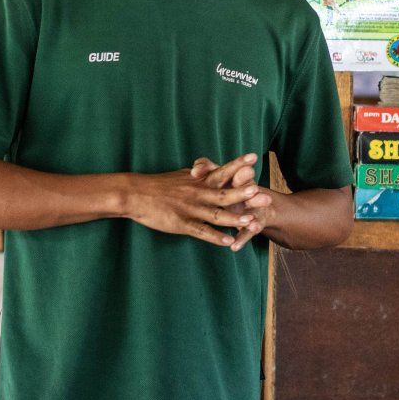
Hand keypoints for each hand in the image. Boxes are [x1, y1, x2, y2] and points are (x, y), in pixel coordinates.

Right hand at [125, 155, 262, 246]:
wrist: (135, 193)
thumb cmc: (159, 184)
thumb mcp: (182, 176)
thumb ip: (199, 174)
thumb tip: (211, 169)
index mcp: (198, 180)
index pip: (222, 171)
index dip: (238, 165)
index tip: (254, 158)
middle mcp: (197, 193)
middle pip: (225, 193)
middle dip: (245, 195)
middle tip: (263, 194)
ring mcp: (190, 209)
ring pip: (216, 214)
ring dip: (234, 218)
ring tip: (251, 221)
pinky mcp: (181, 224)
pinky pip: (201, 232)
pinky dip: (216, 237)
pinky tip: (228, 242)